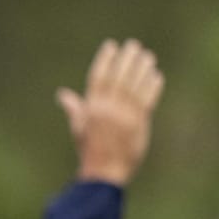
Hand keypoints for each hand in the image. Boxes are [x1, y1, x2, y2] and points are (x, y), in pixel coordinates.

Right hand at [57, 38, 163, 185]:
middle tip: (133, 46)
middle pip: (118, 77)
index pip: (98, 77)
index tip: (111, 45)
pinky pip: (147, 100)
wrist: (104, 173)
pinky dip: (152, 86)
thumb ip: (75, 108)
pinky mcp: (138, 124)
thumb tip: (62, 94)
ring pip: (134, 86)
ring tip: (147, 57)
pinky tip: (156, 76)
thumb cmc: (90, 151)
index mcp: (91, 109)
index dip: (105, 60)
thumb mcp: (79, 128)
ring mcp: (124, 116)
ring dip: (142, 69)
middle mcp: (107, 110)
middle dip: (126, 59)